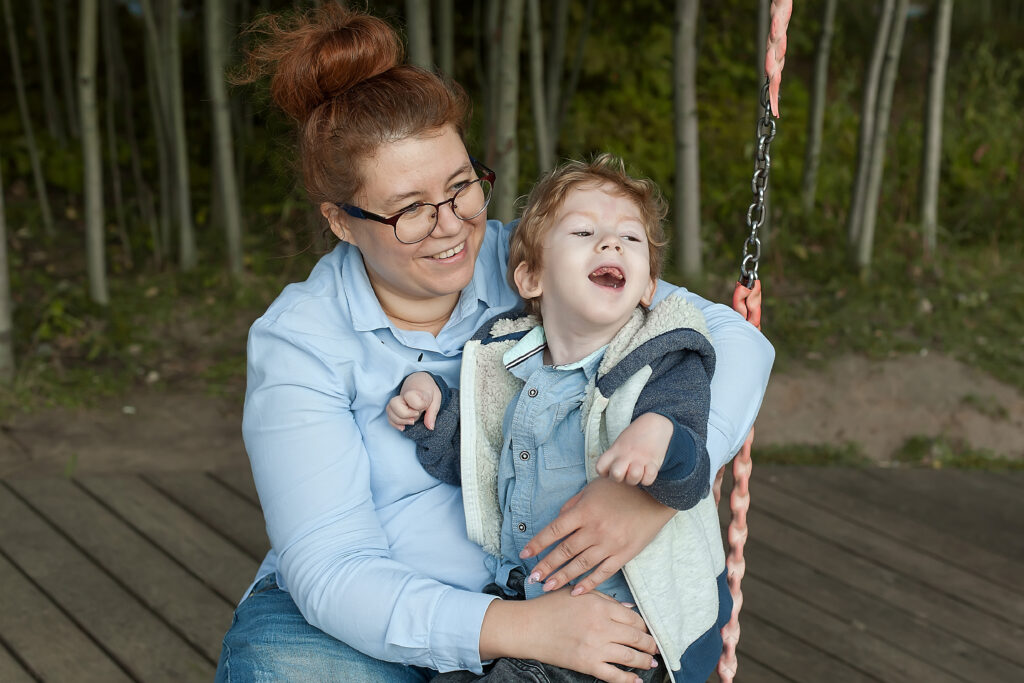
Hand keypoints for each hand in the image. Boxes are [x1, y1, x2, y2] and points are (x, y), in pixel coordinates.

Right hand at [385, 372, 441, 430]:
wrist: (420, 383)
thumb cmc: (429, 393)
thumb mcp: (436, 400)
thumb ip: (432, 413)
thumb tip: (430, 427)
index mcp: (416, 391)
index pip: (410, 396)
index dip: (416, 406)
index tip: (422, 408)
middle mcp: (403, 395)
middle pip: (394, 403)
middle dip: (405, 414)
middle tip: (416, 415)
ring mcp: (397, 401)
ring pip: (389, 410)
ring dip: (399, 420)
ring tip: (411, 421)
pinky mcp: (393, 408)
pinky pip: (388, 416)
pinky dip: (394, 424)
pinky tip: (403, 427)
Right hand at [479, 587, 657, 682]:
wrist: (528, 627)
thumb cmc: (550, 607)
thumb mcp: (578, 594)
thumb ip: (606, 600)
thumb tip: (630, 610)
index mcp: (600, 606)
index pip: (633, 618)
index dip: (644, 625)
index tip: (647, 630)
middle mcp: (602, 626)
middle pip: (636, 637)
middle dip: (650, 644)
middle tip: (655, 647)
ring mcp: (595, 647)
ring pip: (630, 656)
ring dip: (644, 661)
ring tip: (650, 662)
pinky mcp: (587, 664)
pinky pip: (614, 675)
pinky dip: (628, 679)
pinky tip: (637, 681)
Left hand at [521, 477, 674, 595]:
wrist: (655, 494)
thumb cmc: (621, 488)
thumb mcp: (592, 489)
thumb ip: (573, 505)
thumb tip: (558, 520)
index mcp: (584, 512)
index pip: (554, 531)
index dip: (537, 544)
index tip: (524, 554)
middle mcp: (594, 529)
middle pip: (564, 551)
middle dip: (545, 566)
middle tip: (532, 578)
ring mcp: (609, 543)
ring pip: (580, 565)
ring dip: (562, 577)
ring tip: (547, 587)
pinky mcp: (624, 554)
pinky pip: (603, 572)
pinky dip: (589, 583)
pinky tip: (576, 591)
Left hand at [595, 413, 672, 485]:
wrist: (654, 424)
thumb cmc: (633, 439)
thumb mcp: (619, 444)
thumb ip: (612, 458)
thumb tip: (610, 475)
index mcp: (614, 450)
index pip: (600, 468)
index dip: (604, 473)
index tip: (611, 468)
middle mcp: (625, 455)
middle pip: (616, 475)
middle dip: (619, 478)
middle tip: (625, 472)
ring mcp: (640, 459)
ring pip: (633, 478)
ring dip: (635, 479)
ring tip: (638, 471)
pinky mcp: (654, 463)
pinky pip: (648, 480)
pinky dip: (647, 479)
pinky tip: (647, 471)